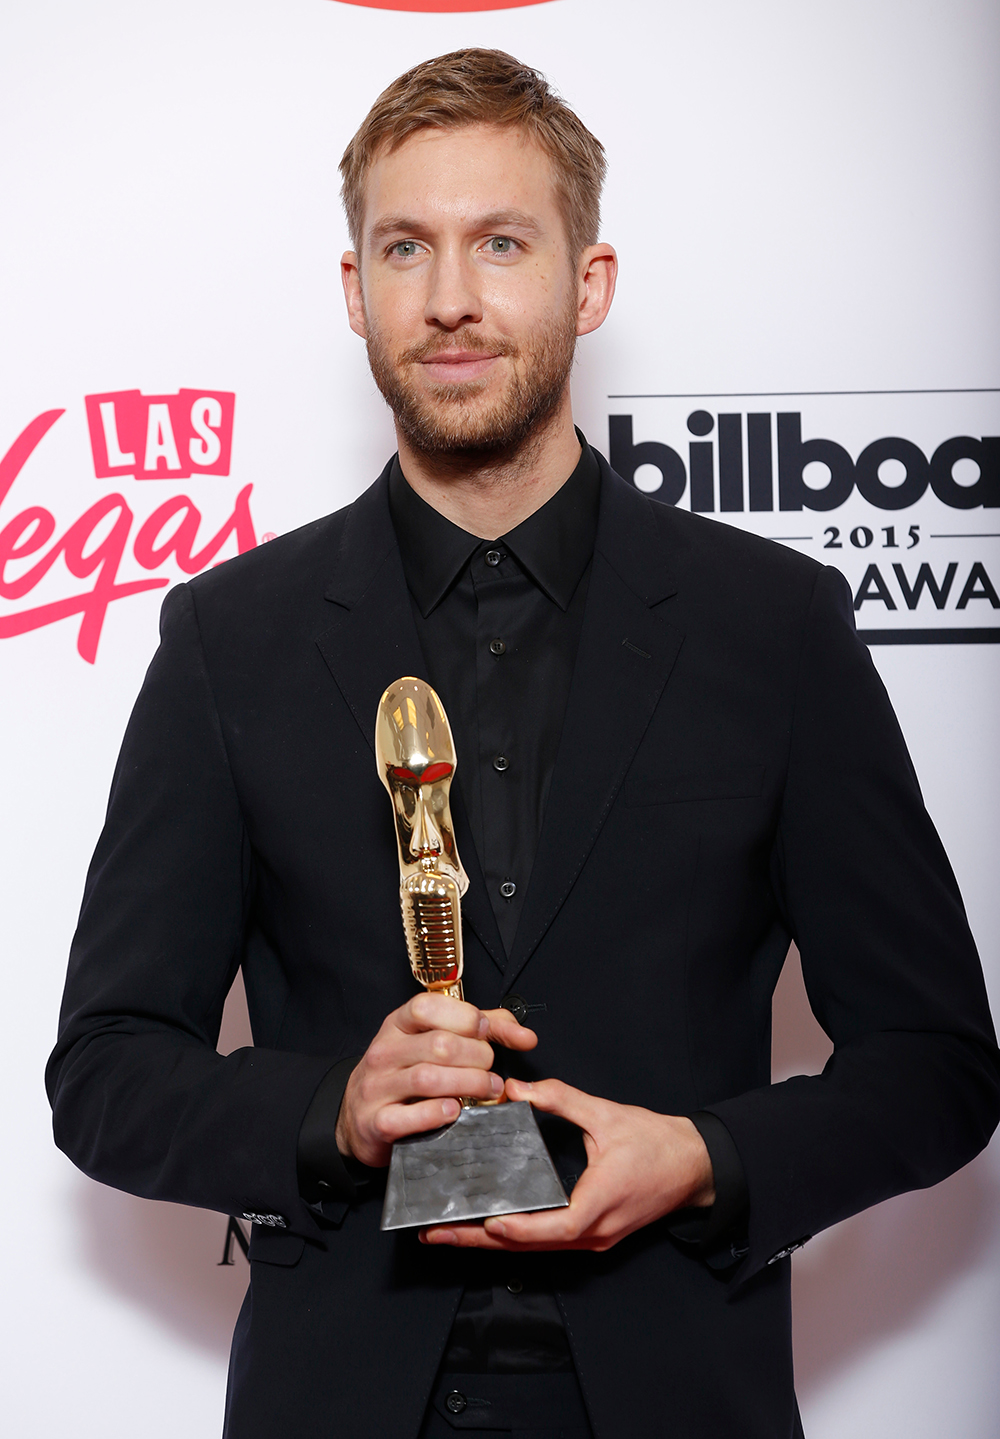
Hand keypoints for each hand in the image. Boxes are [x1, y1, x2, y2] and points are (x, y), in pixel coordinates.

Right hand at [335, 995, 536, 1167]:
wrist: (358, 1116)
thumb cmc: (404, 1073)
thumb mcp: (432, 1041)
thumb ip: (479, 1030)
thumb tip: (524, 1035)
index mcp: (398, 1025)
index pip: (429, 1008)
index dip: (466, 1018)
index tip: (486, 1032)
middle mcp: (385, 1052)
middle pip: (438, 1045)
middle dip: (477, 1057)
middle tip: (491, 1069)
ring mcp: (377, 1087)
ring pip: (429, 1079)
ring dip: (469, 1084)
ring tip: (488, 1090)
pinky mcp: (377, 1122)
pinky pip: (410, 1117)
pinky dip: (439, 1114)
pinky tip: (456, 1112)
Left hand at [420, 1077, 714, 1250]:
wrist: (695, 1166)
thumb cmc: (657, 1142)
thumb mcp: (607, 1115)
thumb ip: (560, 1100)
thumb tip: (518, 1088)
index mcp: (598, 1204)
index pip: (552, 1228)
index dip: (516, 1228)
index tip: (485, 1223)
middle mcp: (594, 1233)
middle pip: (530, 1246)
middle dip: (480, 1240)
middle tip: (436, 1234)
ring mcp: (594, 1239)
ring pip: (536, 1248)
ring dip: (493, 1242)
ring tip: (450, 1231)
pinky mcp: (594, 1234)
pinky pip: (548, 1242)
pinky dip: (517, 1236)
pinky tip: (490, 1225)